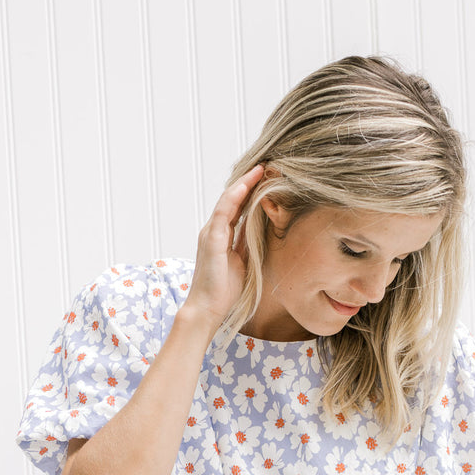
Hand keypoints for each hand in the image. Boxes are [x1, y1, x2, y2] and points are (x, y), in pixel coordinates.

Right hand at [183, 164, 265, 328]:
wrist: (207, 309)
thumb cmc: (223, 291)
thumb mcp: (243, 262)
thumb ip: (248, 245)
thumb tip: (261, 231)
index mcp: (221, 236)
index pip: (237, 207)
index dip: (250, 191)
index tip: (266, 178)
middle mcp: (214, 230)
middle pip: (232, 198)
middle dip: (248, 181)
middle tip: (266, 165)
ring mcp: (211, 232)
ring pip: (228, 200)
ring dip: (244, 183)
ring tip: (260, 168)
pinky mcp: (211, 239)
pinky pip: (224, 212)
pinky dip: (235, 196)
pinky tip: (247, 185)